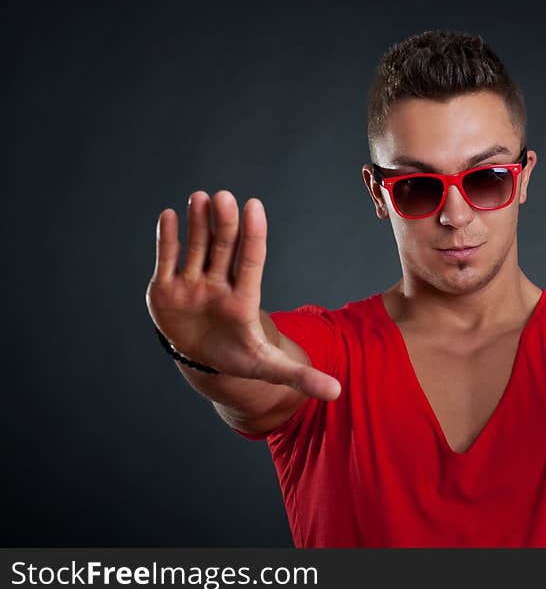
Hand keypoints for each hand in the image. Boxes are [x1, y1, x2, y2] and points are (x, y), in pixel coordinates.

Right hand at [145, 190, 341, 400]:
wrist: (205, 361)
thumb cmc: (239, 357)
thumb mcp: (270, 368)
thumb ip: (301, 376)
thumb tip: (337, 391)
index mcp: (244, 298)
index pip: (250, 260)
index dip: (252, 235)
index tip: (254, 206)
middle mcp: (219, 284)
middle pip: (223, 249)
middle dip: (223, 224)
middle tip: (225, 197)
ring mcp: (192, 284)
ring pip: (196, 248)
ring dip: (197, 224)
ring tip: (200, 197)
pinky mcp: (166, 289)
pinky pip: (167, 260)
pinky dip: (166, 240)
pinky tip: (167, 215)